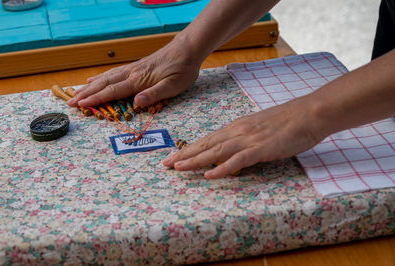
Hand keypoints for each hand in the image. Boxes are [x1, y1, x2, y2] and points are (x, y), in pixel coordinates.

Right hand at [67, 40, 200, 107]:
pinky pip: (113, 73)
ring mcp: (133, 69)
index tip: (81, 105)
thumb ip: (154, 94)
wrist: (187, 50)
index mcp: (139, 80)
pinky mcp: (136, 66)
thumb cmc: (182, 69)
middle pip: (104, 84)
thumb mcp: (173, 86)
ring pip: (106, 78)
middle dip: (86, 94)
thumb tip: (136, 102)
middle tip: (70, 102)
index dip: (96, 99)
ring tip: (76, 93)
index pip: (113, 91)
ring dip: (90, 86)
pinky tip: (94, 80)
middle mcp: (132, 73)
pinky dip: (101, 77)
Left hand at [163, 97, 325, 178]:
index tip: (175, 155)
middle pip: (206, 144)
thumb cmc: (288, 120)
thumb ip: (246, 137)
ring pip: (216, 151)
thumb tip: (235, 148)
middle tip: (166, 164)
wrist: (308, 113)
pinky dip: (222, 168)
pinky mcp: (261, 148)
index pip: (208, 138)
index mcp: (238, 126)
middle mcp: (238, 131)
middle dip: (184, 154)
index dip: (190, 148)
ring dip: (195, 160)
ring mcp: (248, 139)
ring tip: (178, 167)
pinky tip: (209, 175)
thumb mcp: (261, 127)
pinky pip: (237, 160)